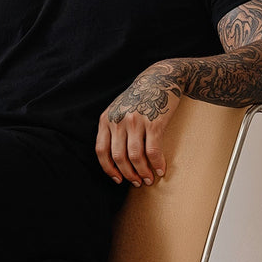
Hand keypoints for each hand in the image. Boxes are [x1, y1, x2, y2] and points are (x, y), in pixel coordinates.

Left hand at [96, 63, 183, 186]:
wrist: (160, 79)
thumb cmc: (138, 98)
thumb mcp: (117, 109)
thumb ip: (112, 128)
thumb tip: (115, 159)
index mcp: (106, 119)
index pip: (101, 150)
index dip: (108, 169)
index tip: (117, 179)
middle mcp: (118, 120)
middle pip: (118, 157)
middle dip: (128, 174)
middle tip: (137, 182)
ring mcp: (135, 121)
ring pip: (135, 156)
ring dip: (142, 172)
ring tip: (149, 179)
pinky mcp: (153, 122)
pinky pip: (153, 150)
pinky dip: (156, 164)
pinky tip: (160, 170)